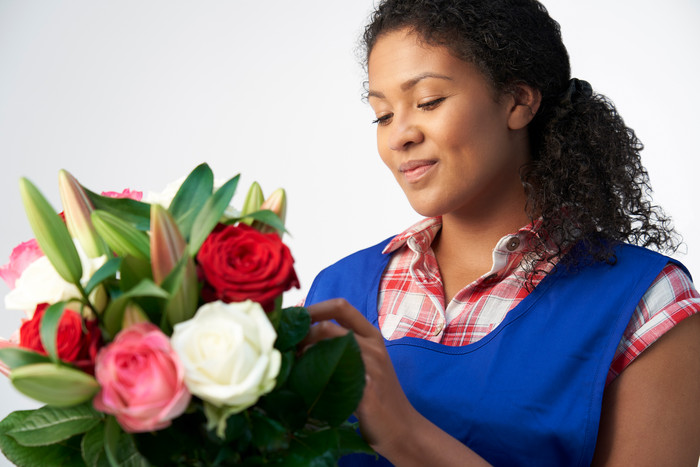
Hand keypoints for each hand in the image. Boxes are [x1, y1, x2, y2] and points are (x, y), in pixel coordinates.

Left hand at [302, 298, 415, 452]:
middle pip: (327, 325)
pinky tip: (304, 384)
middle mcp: (373, 347)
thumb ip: (343, 347)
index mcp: (372, 336)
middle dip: (301, 336)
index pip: (340, 306)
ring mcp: (372, 367)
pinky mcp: (367, 390)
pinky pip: (334, 374)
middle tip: (286, 350)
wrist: (404, 429)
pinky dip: (313, 376)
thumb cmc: (378, 397)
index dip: (313, 308)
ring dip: (303, 353)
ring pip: (329, 344)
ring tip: (292, 365)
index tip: (292, 320)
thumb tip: (301, 341)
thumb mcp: (366, 364)